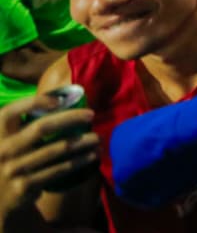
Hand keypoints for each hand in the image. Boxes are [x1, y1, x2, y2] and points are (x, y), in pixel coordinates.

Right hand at [0, 95, 97, 218]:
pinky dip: (78, 161)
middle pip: (40, 128)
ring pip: (55, 150)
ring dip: (81, 141)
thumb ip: (22, 127)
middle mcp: (2, 150)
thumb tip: (60, 100)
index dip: (34, 102)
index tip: (61, 100)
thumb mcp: (7, 142)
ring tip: (97, 137)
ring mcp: (13, 169)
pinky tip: (91, 156)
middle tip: (91, 114)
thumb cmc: (10, 162)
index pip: (10, 112)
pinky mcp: (24, 186)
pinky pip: (58, 169)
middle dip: (70, 118)